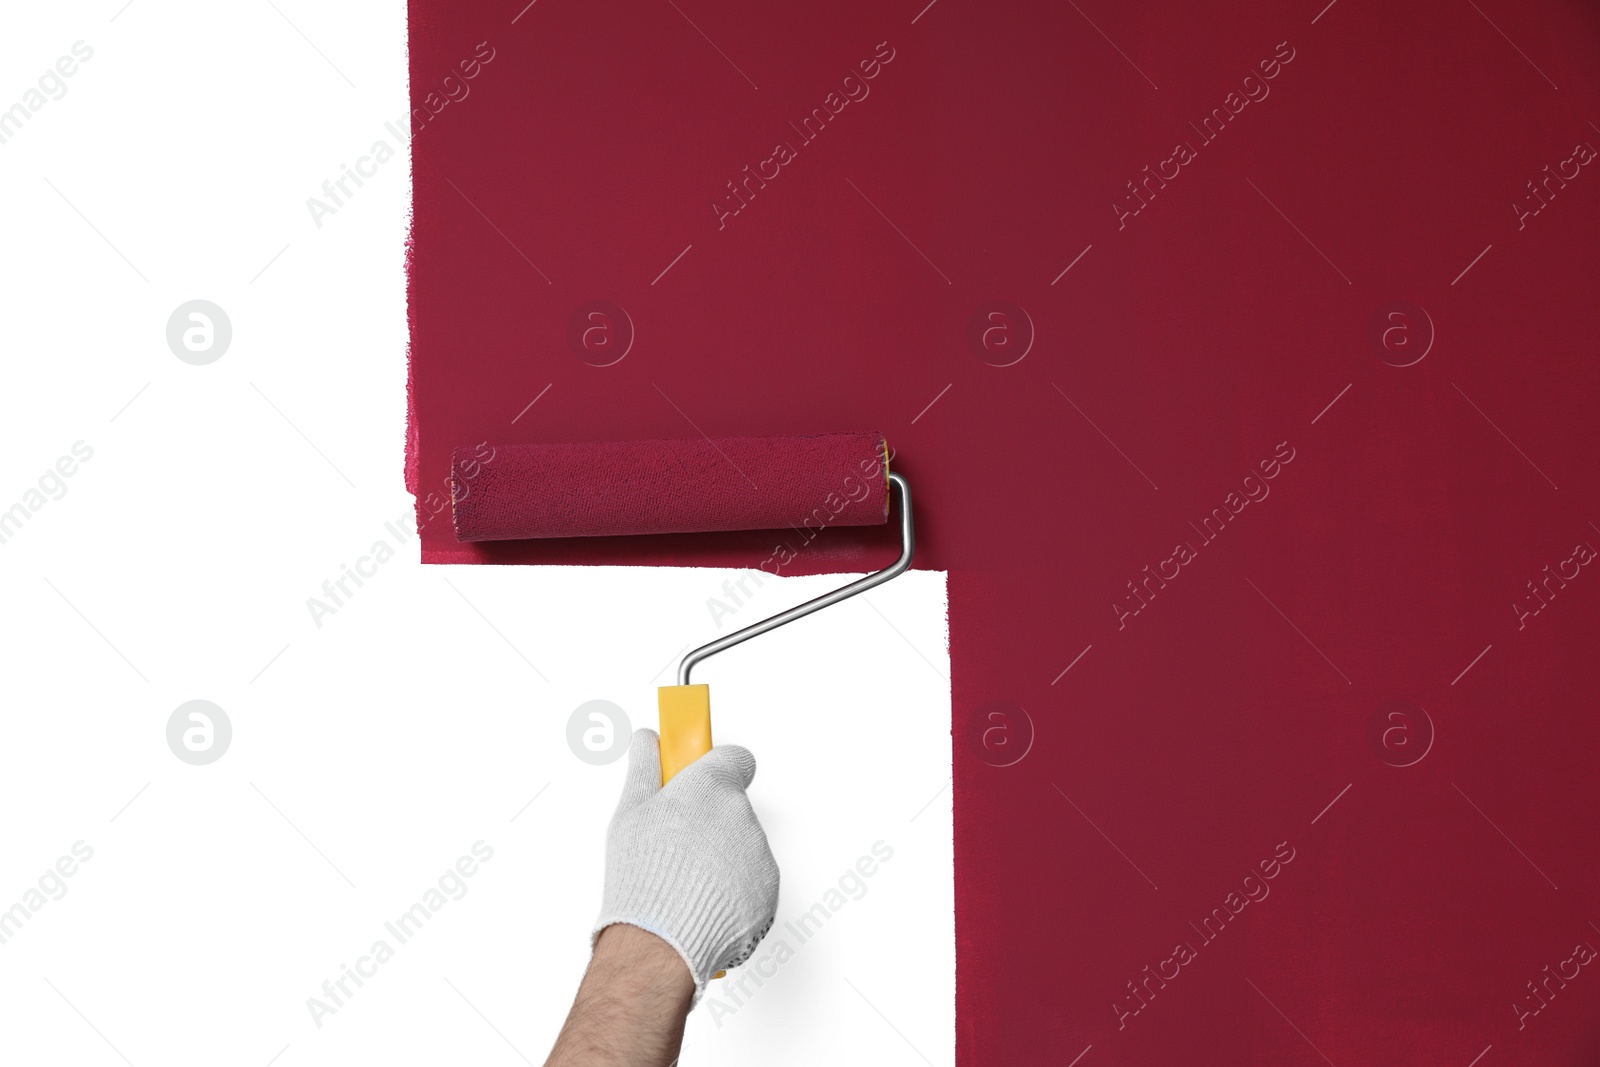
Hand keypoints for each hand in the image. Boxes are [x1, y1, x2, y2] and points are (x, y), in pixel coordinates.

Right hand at [593, 728, 779, 1003]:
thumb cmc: (642, 880)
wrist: (660, 944)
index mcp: (710, 787)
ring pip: (742, 845)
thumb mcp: (630, 814)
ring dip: (722, 857)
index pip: (734, 758)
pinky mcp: (768, 890)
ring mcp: (758, 853)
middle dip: (710, 820)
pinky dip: (734, 889)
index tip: (702, 775)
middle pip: (733, 806)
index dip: (716, 767)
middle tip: (677, 845)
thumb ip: (645, 768)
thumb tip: (647, 741)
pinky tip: (702, 902)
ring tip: (684, 881)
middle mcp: (741, 814)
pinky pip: (753, 880)